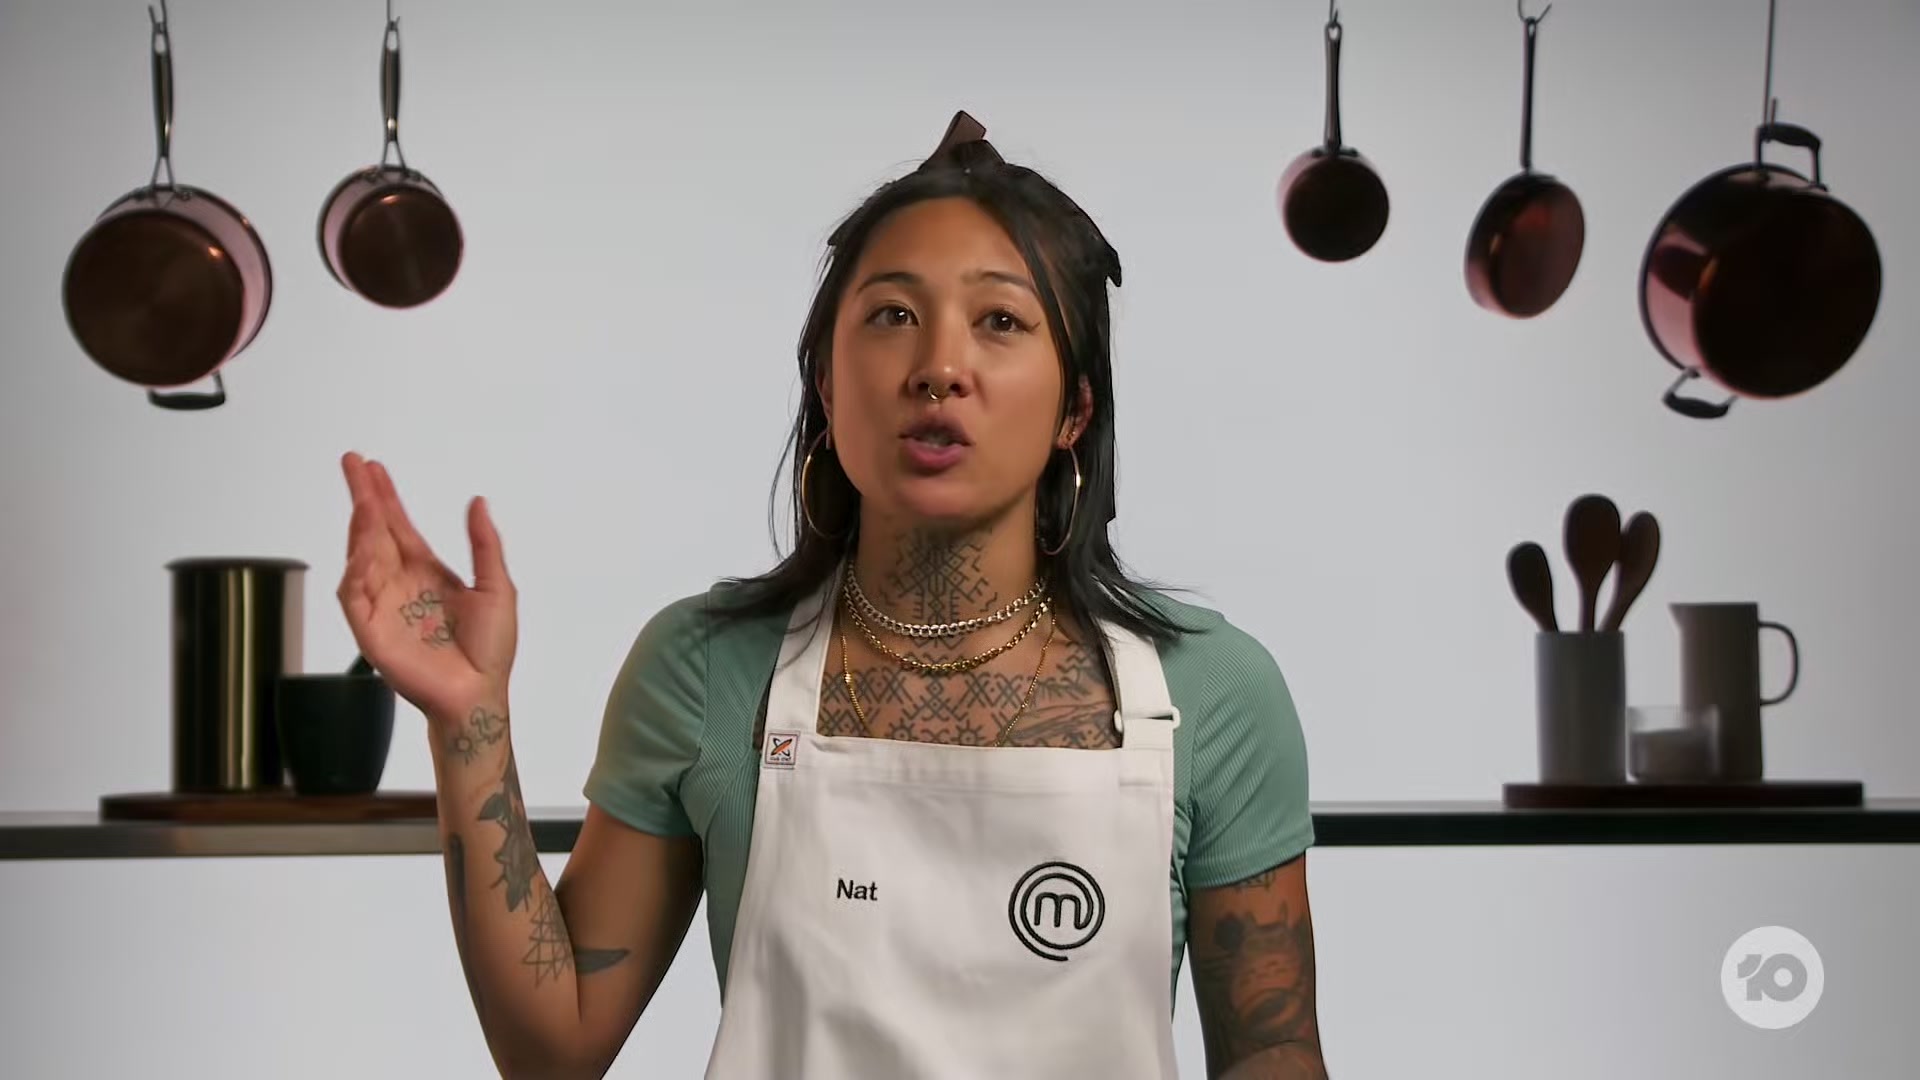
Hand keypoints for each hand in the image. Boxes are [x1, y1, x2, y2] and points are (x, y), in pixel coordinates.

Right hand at [336, 452, 516, 725]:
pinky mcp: (371, 632)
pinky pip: (355, 596)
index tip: (372, 467)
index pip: (398, 526)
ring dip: (361, 529)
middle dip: (362, 498)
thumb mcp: (497, 587)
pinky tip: (364, 551)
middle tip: (352, 464)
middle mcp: (400, 584)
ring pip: (361, 558)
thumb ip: (484, 544)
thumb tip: (478, 501)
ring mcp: (383, 606)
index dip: (385, 496)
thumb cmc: (490, 649)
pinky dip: (356, 572)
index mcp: (426, 572)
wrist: (479, 693)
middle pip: (374, 532)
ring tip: (365, 502)